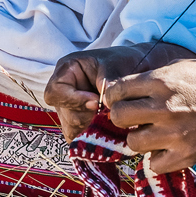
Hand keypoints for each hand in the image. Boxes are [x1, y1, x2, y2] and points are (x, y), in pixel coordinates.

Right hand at [45, 43, 195, 140]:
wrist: (141, 67)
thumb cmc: (127, 61)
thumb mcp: (117, 67)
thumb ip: (108, 85)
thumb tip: (103, 106)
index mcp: (67, 69)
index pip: (54, 92)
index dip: (72, 100)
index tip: (95, 102)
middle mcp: (65, 89)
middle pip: (63, 113)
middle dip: (84, 117)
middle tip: (106, 113)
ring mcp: (72, 106)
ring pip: (70, 127)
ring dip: (89, 128)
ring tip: (109, 121)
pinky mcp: (82, 120)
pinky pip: (80, 135)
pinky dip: (93, 135)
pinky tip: (108, 129)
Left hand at [105, 60, 195, 172]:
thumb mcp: (181, 66)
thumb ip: (152, 77)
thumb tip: (127, 87)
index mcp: (160, 81)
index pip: (114, 92)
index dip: (114, 97)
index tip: (122, 100)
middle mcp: (164, 107)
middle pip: (118, 117)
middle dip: (123, 117)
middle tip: (135, 117)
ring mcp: (175, 133)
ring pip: (133, 143)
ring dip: (139, 138)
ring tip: (152, 133)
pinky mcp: (187, 153)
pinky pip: (154, 164)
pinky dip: (157, 158)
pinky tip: (166, 148)